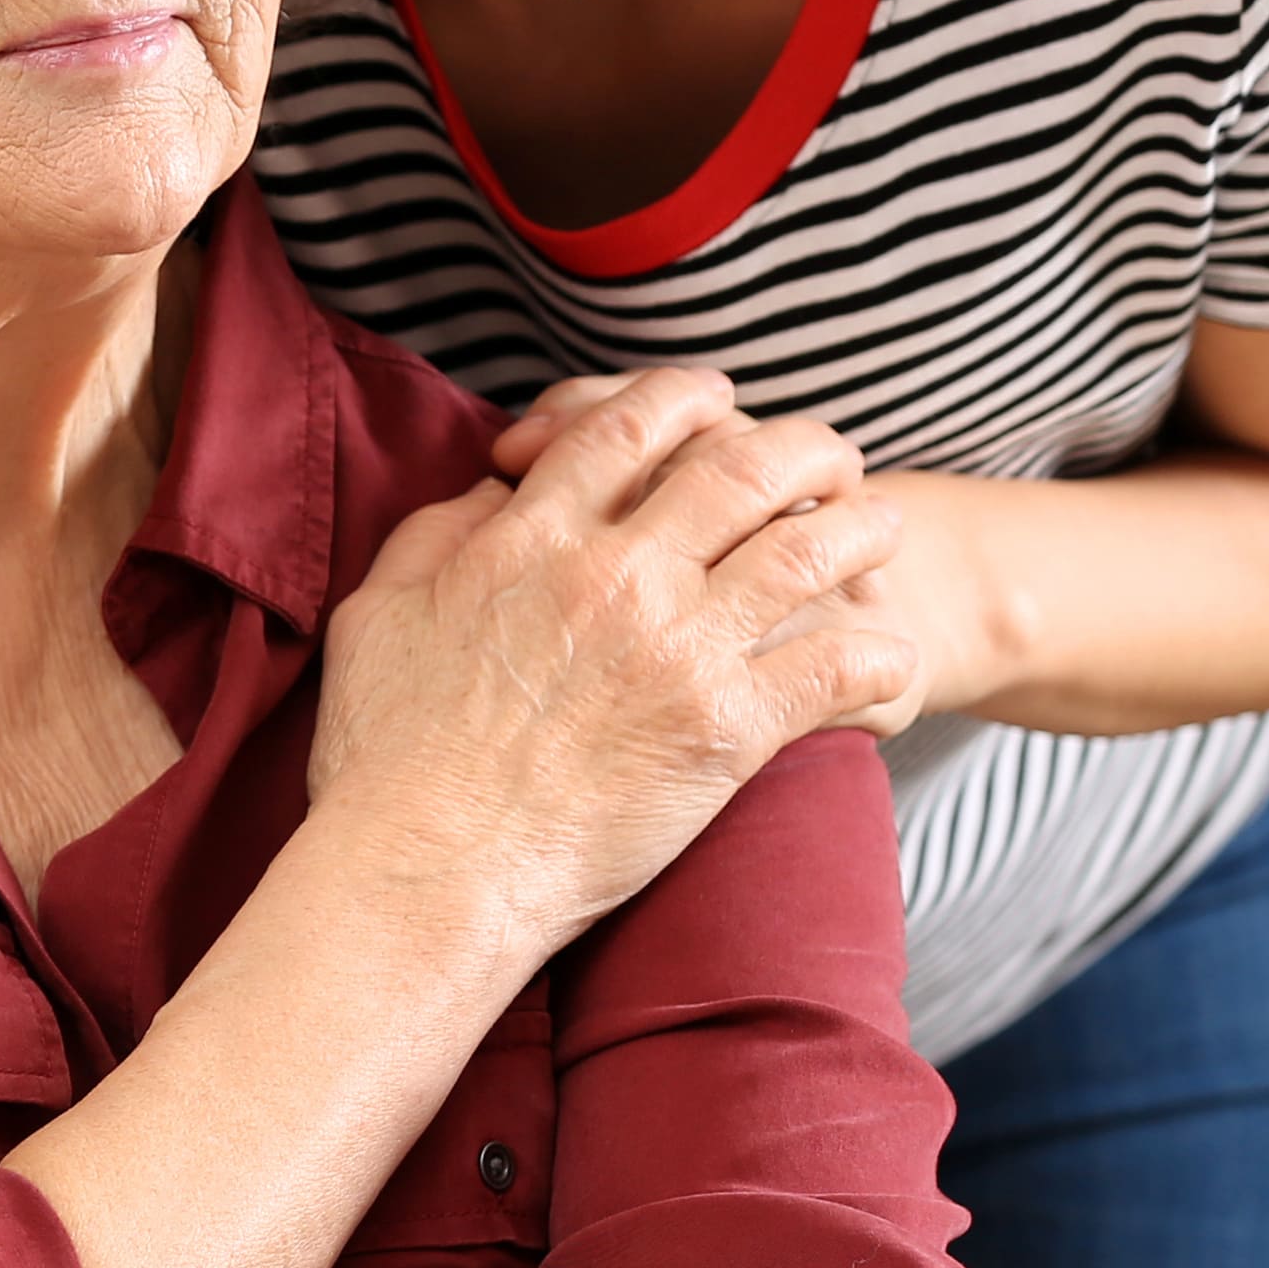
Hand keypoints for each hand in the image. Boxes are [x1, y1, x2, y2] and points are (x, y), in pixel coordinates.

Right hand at [317, 371, 918, 956]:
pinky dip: (879, 652)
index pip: (628, 427)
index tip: (717, 398)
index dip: (684, 397)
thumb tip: (494, 495)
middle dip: (800, 447)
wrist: (429, 869)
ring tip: (880, 528)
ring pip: (808, 550)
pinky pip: (837, 668)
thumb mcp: (379, 614)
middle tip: (827, 457)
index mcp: (533, 538)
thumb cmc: (386, 755)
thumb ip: (437, 536)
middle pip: (741, 468)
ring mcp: (678, 649)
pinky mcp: (726, 731)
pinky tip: (889, 654)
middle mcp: (616, 575)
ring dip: (859, 528)